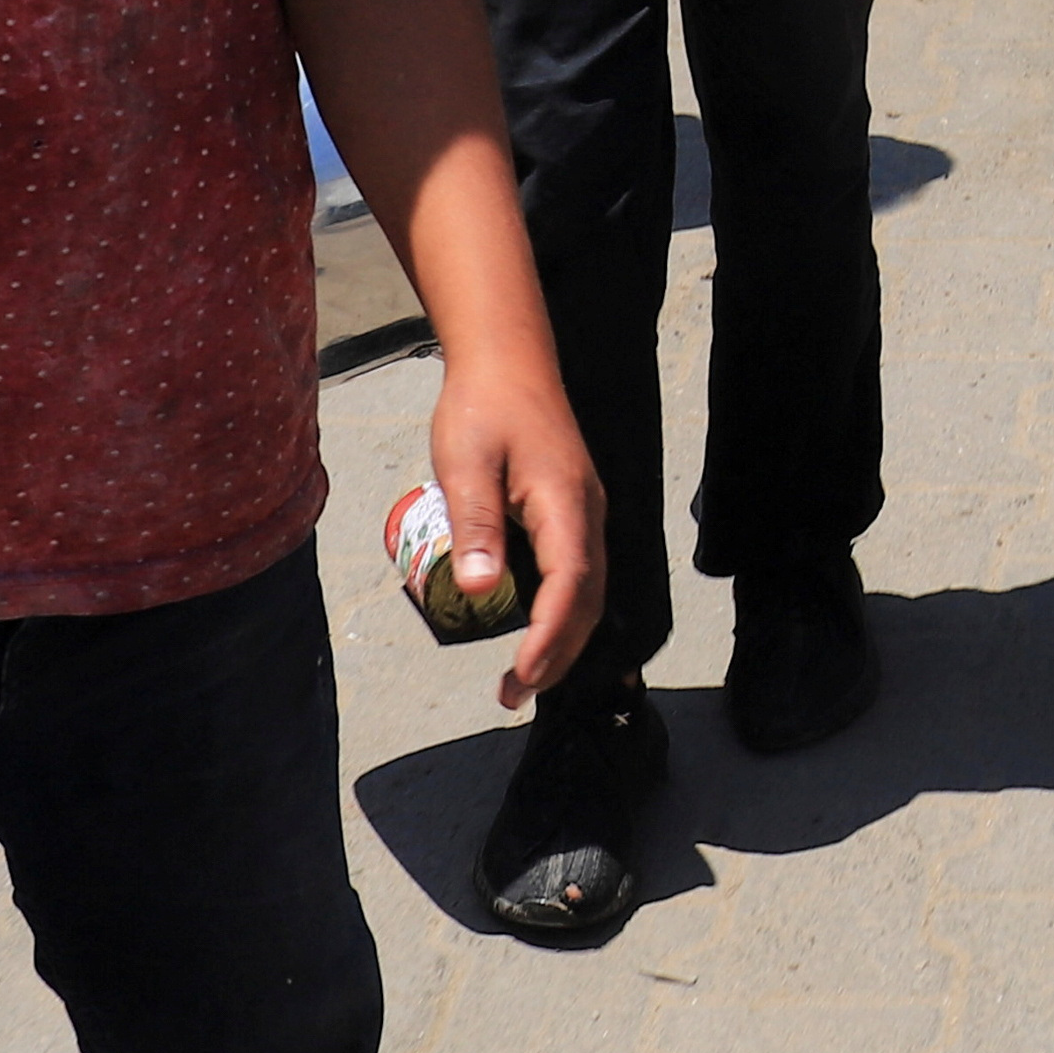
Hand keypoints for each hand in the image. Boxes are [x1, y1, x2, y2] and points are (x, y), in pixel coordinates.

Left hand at [421, 355, 607, 711]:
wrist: (507, 358)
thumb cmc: (484, 406)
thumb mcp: (465, 463)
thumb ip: (476, 525)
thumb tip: (482, 591)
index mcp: (566, 503)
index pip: (569, 585)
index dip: (551, 638)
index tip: (523, 676)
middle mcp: (587, 512)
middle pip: (587, 598)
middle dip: (559, 653)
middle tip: (515, 694)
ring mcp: (584, 511)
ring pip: (587, 588)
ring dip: (561, 636)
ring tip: (521, 676)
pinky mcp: (571, 509)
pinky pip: (576, 571)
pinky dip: (560, 610)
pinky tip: (529, 625)